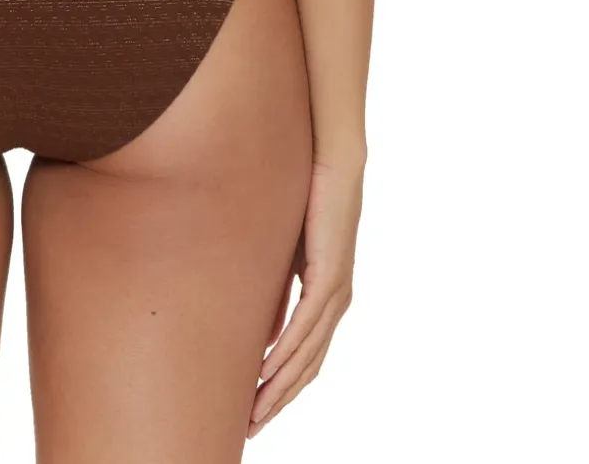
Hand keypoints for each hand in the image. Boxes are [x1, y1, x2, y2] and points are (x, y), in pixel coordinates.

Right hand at [248, 156, 363, 436]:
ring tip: (254, 411)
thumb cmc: (307, 198)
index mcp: (328, 299)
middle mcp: (337, 303)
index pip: (305, 358)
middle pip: (307, 369)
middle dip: (277, 401)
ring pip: (306, 356)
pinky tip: (266, 371)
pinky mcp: (330, 277)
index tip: (256, 410)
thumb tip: (262, 335)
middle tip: (251, 428)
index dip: (281, 388)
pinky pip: (305, 326)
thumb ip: (276, 294)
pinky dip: (285, 353)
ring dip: (278, 387)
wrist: (332, 161)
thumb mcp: (284, 255)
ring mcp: (336, 293)